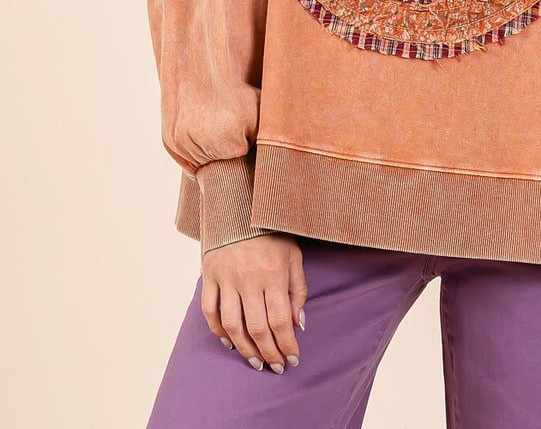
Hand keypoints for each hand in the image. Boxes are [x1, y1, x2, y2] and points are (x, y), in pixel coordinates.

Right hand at [200, 233, 307, 372]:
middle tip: (275, 367)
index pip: (280, 320)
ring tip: (256, 361)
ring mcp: (226, 278)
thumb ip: (298, 290)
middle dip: (269, 353)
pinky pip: (210, 312)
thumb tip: (297, 324)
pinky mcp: (209, 276)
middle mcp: (248, 278)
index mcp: (273, 273)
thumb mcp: (293, 255)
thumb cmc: (271, 233)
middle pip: (257, 328)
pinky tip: (230, 342)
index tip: (292, 359)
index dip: (287, 345)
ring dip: (245, 349)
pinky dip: (219, 331)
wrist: (239, 206)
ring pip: (233, 325)